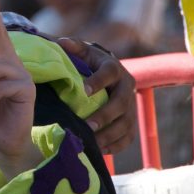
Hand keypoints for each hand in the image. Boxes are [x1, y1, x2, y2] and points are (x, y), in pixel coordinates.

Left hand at [57, 38, 136, 154]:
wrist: (106, 72)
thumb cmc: (89, 62)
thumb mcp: (82, 51)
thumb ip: (73, 46)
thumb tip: (62, 42)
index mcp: (114, 67)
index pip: (109, 73)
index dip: (98, 81)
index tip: (83, 90)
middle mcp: (127, 86)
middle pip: (121, 102)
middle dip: (105, 115)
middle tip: (87, 124)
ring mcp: (131, 105)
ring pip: (126, 123)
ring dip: (110, 134)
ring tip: (92, 142)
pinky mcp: (131, 121)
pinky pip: (128, 137)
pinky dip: (116, 146)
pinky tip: (101, 150)